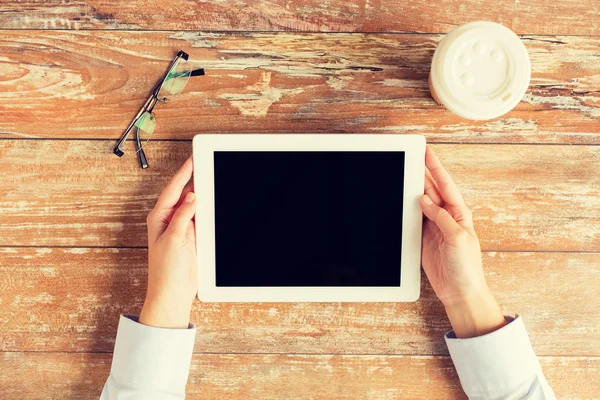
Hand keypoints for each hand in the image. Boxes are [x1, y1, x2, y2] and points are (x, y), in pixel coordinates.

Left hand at [139, 157, 197, 328]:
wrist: (173, 293)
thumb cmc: (165, 271)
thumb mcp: (173, 239)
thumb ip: (183, 216)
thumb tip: (192, 196)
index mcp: (159, 218)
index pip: (173, 189)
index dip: (184, 173)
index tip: (193, 160)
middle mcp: (169, 220)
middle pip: (184, 194)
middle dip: (194, 179)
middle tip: (206, 163)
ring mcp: (182, 228)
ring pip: (194, 205)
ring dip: (203, 194)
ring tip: (213, 178)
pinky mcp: (192, 237)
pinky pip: (201, 217)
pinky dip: (208, 209)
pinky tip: (214, 201)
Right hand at [420, 147, 505, 337]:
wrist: (460, 292)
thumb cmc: (467, 267)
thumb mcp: (458, 238)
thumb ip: (441, 217)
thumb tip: (424, 200)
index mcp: (459, 213)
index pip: (445, 184)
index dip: (435, 167)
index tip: (426, 152)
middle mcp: (446, 218)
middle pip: (431, 190)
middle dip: (421, 173)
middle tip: (410, 157)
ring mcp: (433, 228)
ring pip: (419, 203)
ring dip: (411, 190)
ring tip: (402, 174)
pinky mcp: (423, 239)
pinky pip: (412, 219)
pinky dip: (405, 210)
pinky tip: (399, 201)